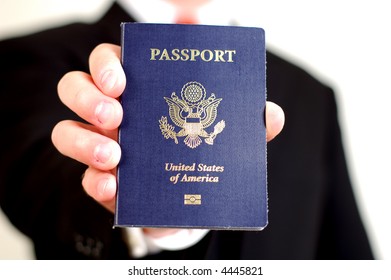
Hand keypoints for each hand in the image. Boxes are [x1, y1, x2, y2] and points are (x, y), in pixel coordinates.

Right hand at [51, 43, 284, 213]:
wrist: (190, 202)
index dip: (107, 64)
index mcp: (140, 92)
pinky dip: (95, 183)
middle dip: (88, 97)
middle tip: (116, 114)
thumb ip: (244, 123)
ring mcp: (103, 148)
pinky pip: (85, 179)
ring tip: (115, 156)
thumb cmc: (201, 156)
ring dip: (84, 142)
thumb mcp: (224, 135)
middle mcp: (113, 115)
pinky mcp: (104, 183)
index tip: (122, 78)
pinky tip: (113, 188)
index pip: (110, 63)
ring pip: (66, 133)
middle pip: (75, 88)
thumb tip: (270, 114)